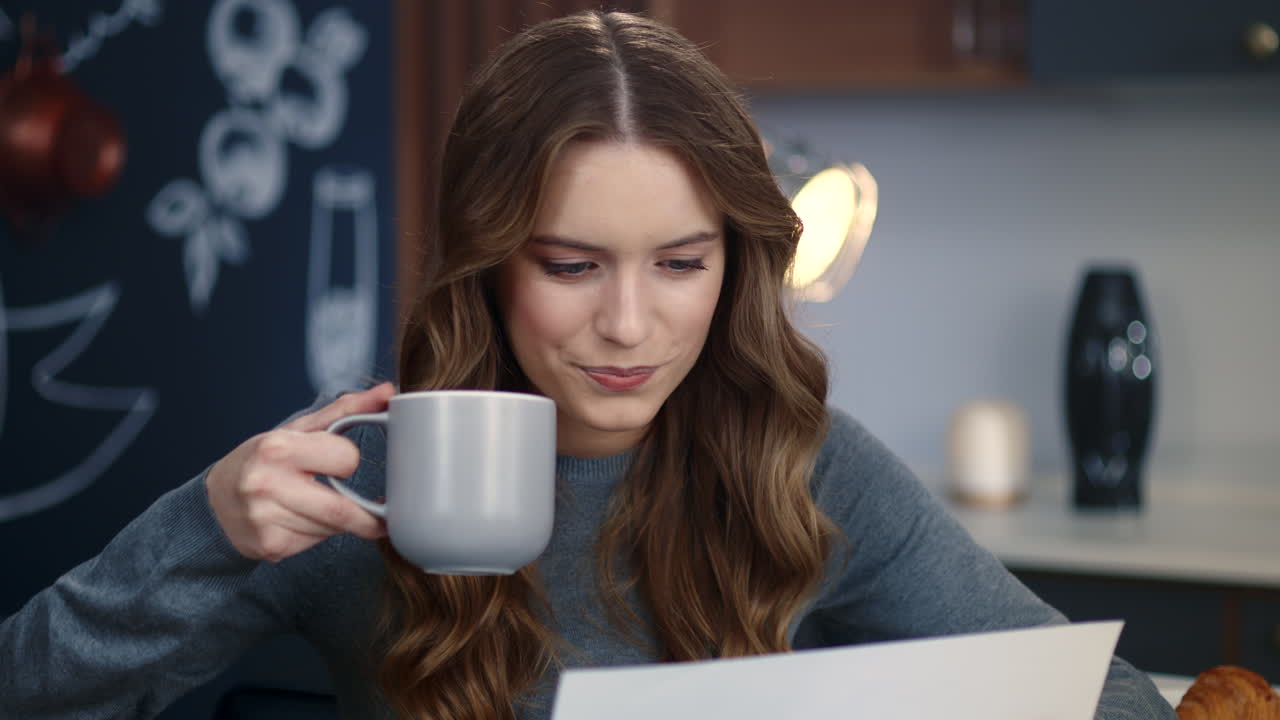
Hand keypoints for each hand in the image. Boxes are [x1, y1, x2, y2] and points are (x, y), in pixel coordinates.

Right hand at [206, 382, 395, 561]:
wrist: (214, 502)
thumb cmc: (262, 459)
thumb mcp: (298, 429)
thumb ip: (345, 411)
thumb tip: (388, 391)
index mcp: (276, 448)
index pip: (347, 459)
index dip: (346, 460)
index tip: (337, 461)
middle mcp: (266, 485)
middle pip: (343, 508)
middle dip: (363, 510)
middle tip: (373, 508)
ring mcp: (266, 520)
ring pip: (333, 528)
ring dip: (341, 522)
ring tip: (320, 506)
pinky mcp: (270, 547)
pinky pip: (316, 544)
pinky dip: (322, 534)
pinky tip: (303, 521)